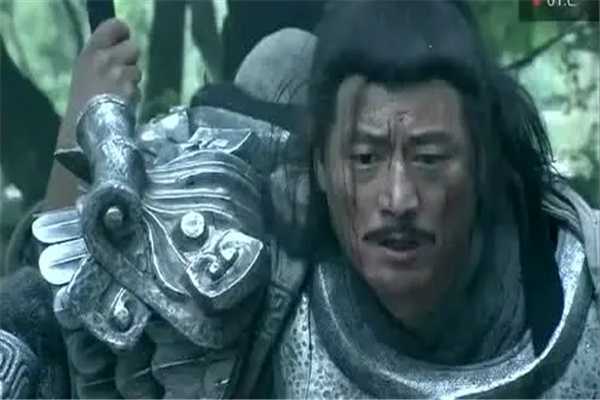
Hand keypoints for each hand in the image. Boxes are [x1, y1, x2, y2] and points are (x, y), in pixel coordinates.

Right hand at [59, 18, 140, 147]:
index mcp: (90, 52)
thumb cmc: (80, 102)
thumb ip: (101, 58)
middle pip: (133, 48)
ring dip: (132, 82)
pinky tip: (122, 106)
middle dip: (130, 61)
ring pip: (137, 71)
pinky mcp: (131, 91)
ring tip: (117, 96)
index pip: (115, 26)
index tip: (122, 40)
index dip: (123, 33)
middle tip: (120, 75)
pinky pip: (139, 89)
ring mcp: (120, 75)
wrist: (83, 129)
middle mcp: (105, 59)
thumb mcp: (84, 73)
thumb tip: (120, 51)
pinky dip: (134, 98)